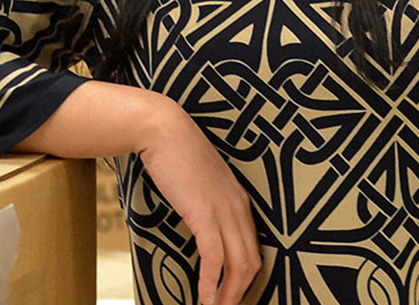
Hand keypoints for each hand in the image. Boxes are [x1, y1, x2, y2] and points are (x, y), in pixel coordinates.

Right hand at [138, 103, 262, 304]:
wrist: (164, 130)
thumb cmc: (176, 154)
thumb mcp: (200, 182)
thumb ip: (206, 201)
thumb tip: (198, 221)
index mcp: (240, 200)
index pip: (253, 247)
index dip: (246, 276)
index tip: (233, 294)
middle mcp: (239, 207)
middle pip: (252, 261)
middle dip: (240, 292)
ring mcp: (225, 211)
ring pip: (238, 265)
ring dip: (227, 295)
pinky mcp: (205, 215)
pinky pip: (214, 259)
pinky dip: (210, 284)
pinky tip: (203, 300)